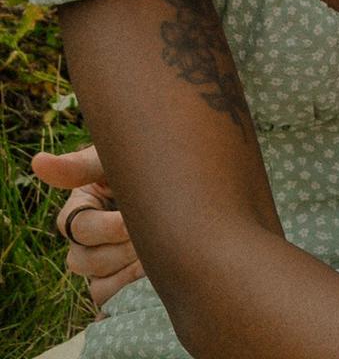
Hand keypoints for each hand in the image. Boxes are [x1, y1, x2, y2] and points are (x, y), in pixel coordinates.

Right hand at [31, 144, 144, 310]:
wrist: (178, 182)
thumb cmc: (143, 165)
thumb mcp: (114, 160)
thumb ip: (81, 165)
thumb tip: (38, 162)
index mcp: (79, 208)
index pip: (79, 228)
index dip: (107, 228)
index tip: (132, 222)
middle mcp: (83, 241)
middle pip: (84, 261)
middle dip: (121, 251)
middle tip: (150, 238)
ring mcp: (99, 265)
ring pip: (96, 285)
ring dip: (126, 273)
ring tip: (153, 256)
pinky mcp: (114, 283)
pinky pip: (110, 300)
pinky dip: (128, 290)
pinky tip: (150, 274)